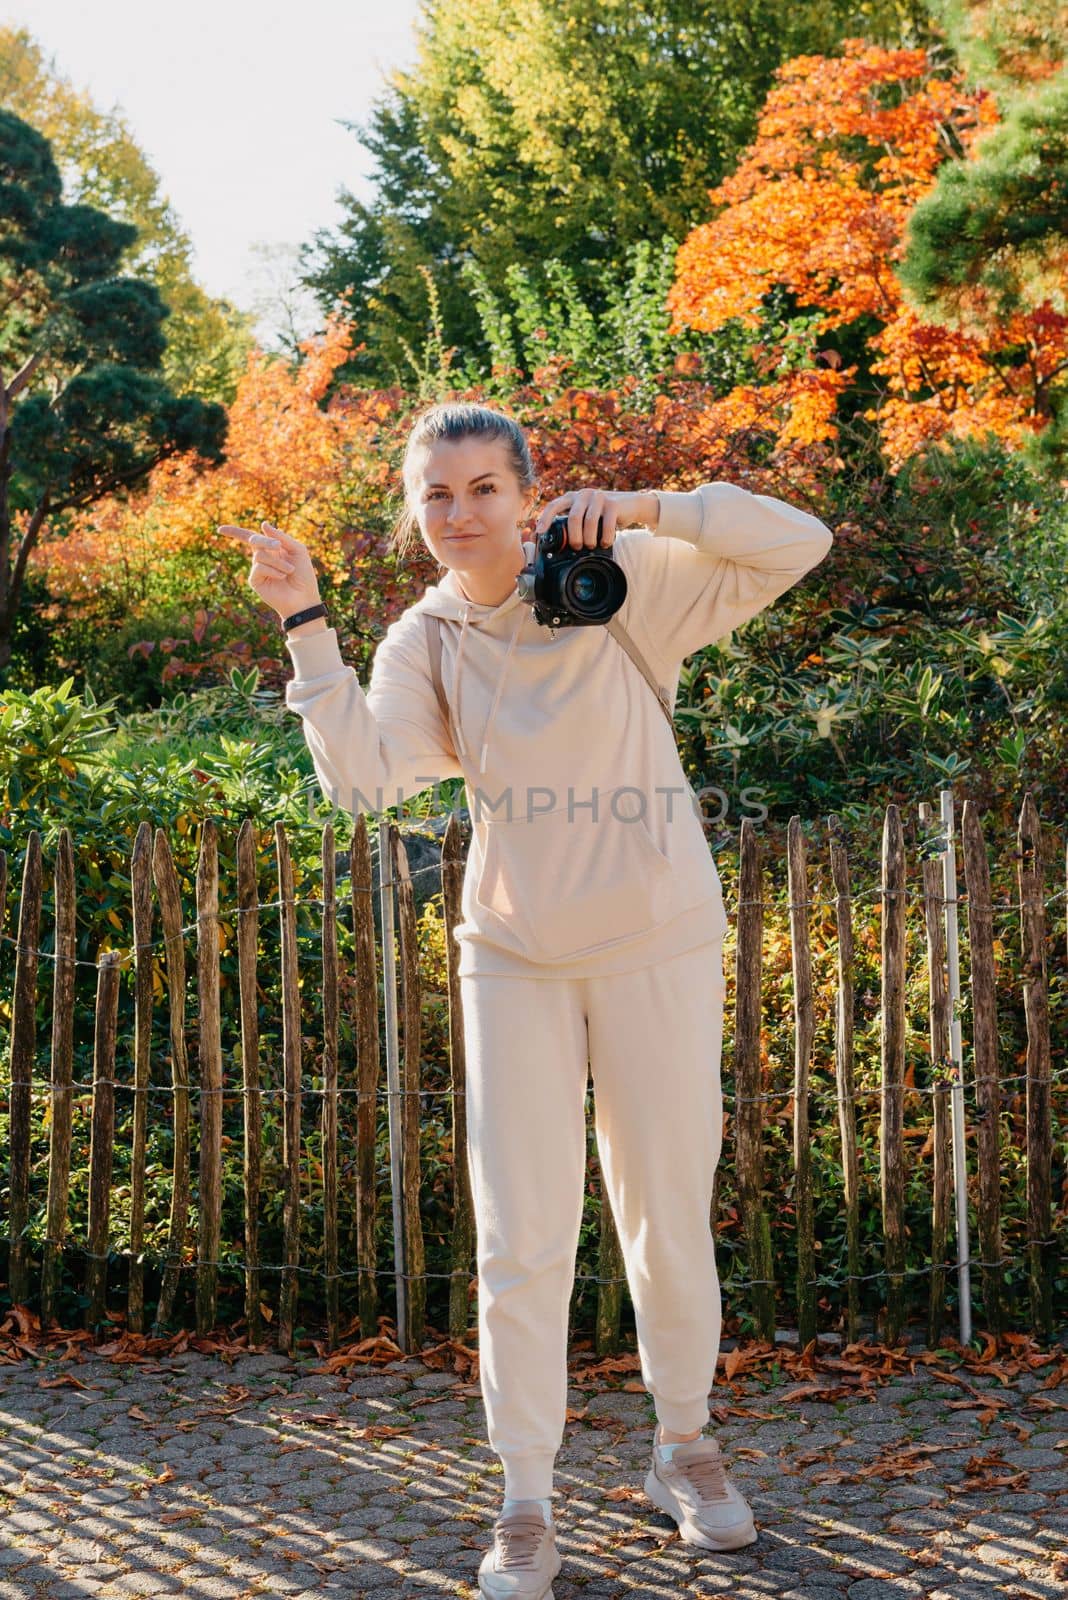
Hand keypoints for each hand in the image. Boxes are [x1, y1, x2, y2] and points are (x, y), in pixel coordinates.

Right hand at [216, 520, 321, 618]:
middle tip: (278, 546)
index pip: (250, 537)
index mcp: (271, 548)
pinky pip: (259, 567)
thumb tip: (263, 524)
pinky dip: (272, 570)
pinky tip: (282, 577)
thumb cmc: (303, 575)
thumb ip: (282, 537)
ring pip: (260, 555)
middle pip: (254, 540)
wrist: (303, 597)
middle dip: (266, 541)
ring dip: (277, 561)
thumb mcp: (298, 550)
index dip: (234, 532)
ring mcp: (257, 569)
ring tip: (289, 571)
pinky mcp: (255, 580)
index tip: (219, 530)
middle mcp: (262, 557)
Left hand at [532, 488, 657, 549]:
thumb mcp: (586, 516)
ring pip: (589, 522)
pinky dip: (605, 538)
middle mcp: (584, 494)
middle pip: (573, 517)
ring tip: (591, 545)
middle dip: (574, 537)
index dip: (545, 518)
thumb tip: (558, 545)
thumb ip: (573, 523)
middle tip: (577, 547)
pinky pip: (607, 524)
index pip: (554, 505)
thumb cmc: (604, 515)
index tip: (539, 532)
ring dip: (590, 538)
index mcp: (573, 497)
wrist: (631, 505)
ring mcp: (599, 497)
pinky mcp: (613, 504)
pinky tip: (606, 543)